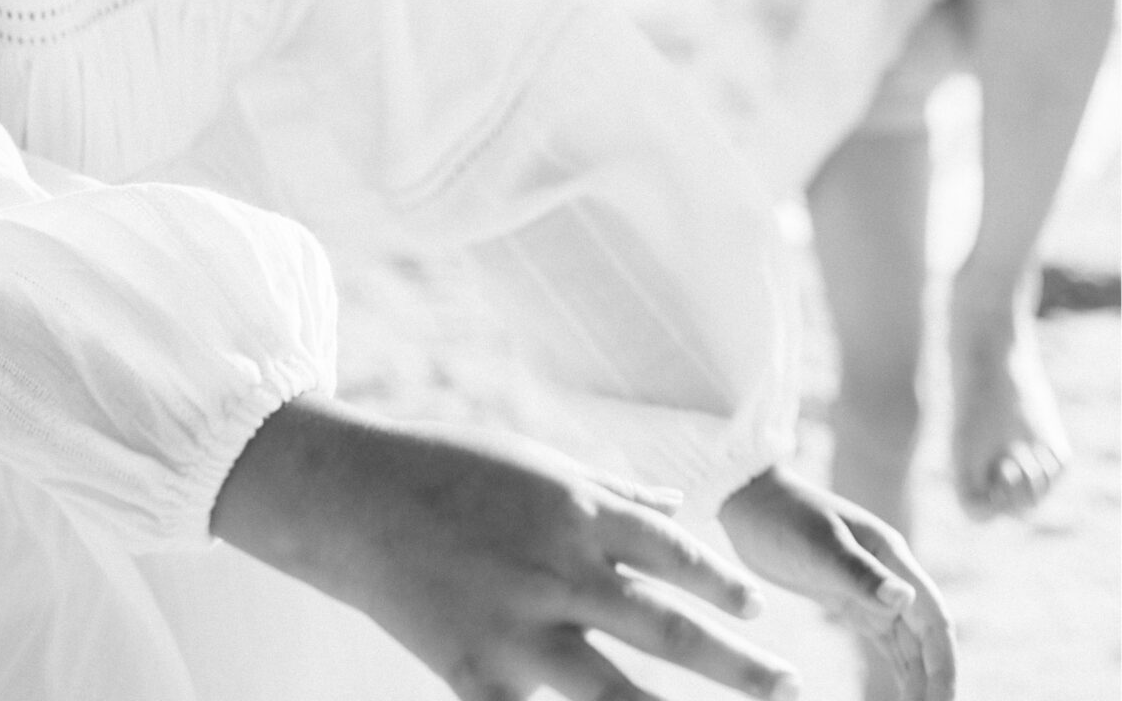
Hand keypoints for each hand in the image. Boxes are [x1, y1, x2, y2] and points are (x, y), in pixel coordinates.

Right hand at [215, 397, 798, 700]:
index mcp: (575, 510)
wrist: (344, 496)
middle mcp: (558, 571)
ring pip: (620, 694)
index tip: (756, 607)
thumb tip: (671, 508)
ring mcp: (517, 629)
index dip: (722, 582)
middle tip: (792, 683)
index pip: (676, 552)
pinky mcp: (474, 673)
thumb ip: (608, 490)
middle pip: (670, 629)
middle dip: (741, 664)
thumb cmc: (440, 467)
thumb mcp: (531, 459)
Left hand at [721, 466, 955, 698]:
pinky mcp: (850, 601)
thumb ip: (860, 573)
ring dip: (919, 681)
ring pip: (909, 645)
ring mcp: (872, 590)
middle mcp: (891, 575)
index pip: (934, 620)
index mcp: (893, 557)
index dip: (944, 664)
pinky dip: (899, 671)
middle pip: (927, 639)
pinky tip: (904, 697)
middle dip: (935, 681)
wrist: (745, 498)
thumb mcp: (818, 546)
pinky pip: (886, 642)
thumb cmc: (781, 514)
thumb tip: (907, 598)